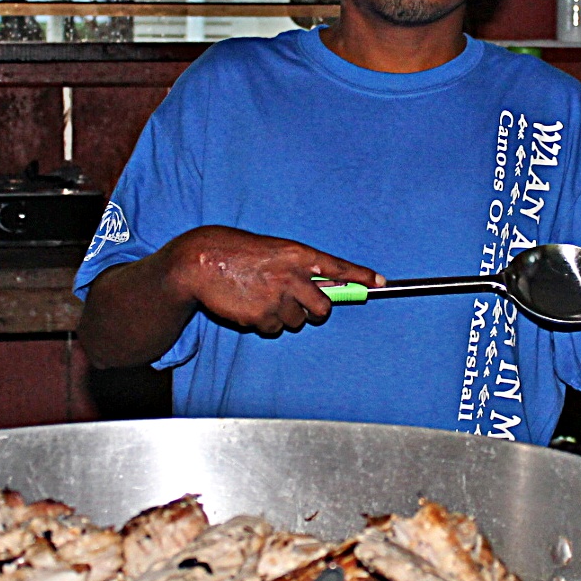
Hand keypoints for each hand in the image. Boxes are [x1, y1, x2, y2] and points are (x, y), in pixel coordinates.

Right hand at [166, 226, 383, 336]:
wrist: (201, 261)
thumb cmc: (237, 252)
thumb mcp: (273, 250)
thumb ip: (298, 267)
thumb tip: (323, 287)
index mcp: (297, 254)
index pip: (337, 267)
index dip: (360, 276)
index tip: (379, 282)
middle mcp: (292, 276)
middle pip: (323, 307)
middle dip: (315, 311)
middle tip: (302, 305)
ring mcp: (277, 298)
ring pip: (297, 321)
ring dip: (284, 315)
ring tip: (261, 297)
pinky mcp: (260, 317)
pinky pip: (273, 329)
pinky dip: (264, 323)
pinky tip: (249, 305)